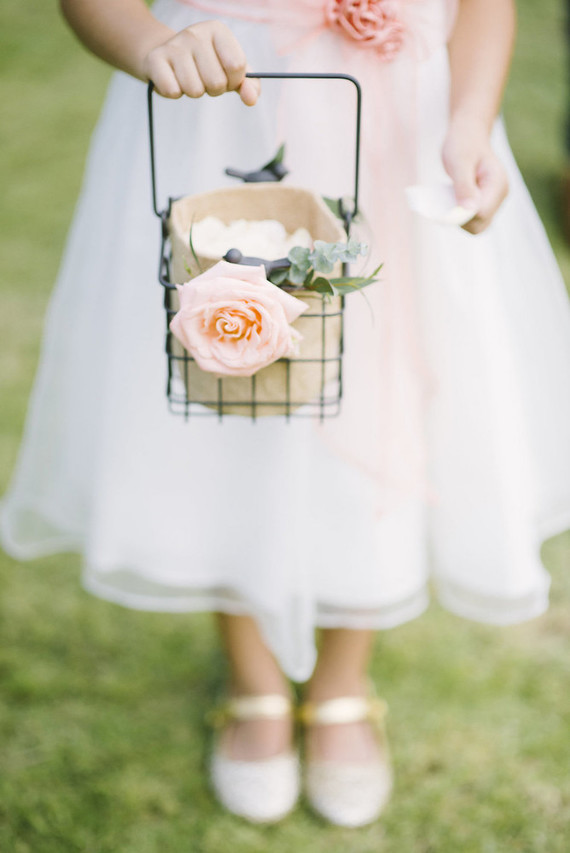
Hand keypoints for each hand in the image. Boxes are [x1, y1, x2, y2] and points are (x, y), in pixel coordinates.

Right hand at [141, 21, 259, 105]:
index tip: (226, 76)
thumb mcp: (231, 71)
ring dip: (194, 92)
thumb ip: (249, 85)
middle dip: (213, 90)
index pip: (237, 66)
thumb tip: (251, 99)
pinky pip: (173, 91)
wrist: (167, 57)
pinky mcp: (155, 60)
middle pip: (217, 82)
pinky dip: (175, 93)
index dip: (233, 81)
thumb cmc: (206, 65)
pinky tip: (173, 80)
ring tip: (188, 78)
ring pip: (195, 90)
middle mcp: (195, 32)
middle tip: (204, 78)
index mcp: (217, 30)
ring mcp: (174, 45)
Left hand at [442, 116, 508, 233]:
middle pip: (480, 225)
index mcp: (498, 184)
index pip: (481, 214)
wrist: (468, 134)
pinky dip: (459, 214)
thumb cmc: (463, 143)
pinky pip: (471, 219)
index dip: (462, 215)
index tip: (445, 205)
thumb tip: (469, 211)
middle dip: (460, 220)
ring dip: (458, 219)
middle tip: (446, 202)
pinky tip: (450, 201)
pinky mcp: (484, 202)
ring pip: (476, 225)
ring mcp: (493, 200)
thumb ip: (464, 186)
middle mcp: (499, 195)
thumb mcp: (459, 162)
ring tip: (449, 199)